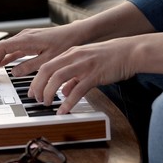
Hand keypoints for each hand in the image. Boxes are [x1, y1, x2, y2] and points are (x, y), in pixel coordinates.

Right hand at [0, 24, 84, 78]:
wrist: (76, 33)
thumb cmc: (65, 43)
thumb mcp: (48, 59)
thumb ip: (30, 66)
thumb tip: (14, 72)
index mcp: (26, 39)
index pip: (2, 48)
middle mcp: (24, 36)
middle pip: (2, 48)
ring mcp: (27, 38)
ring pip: (8, 48)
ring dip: (0, 60)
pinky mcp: (31, 41)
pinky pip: (15, 49)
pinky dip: (9, 57)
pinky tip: (6, 65)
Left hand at [28, 32, 162, 114]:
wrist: (130, 52)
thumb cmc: (110, 58)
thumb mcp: (86, 63)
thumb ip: (74, 77)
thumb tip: (64, 91)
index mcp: (70, 54)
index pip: (46, 66)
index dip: (36, 80)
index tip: (32, 92)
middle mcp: (74, 57)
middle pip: (47, 70)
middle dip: (38, 87)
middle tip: (36, 99)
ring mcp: (84, 65)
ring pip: (58, 78)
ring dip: (49, 92)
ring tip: (47, 104)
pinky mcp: (95, 74)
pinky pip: (78, 89)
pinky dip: (68, 101)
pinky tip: (64, 110)